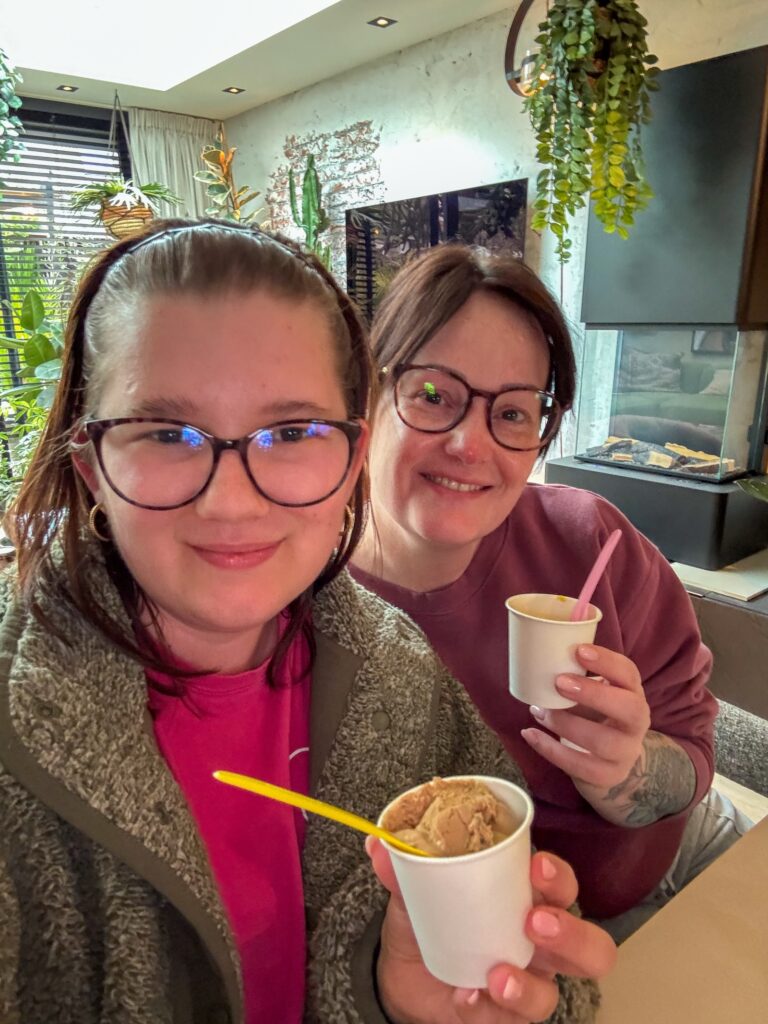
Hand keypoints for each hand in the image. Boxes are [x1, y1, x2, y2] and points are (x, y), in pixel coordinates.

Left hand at [366, 838, 615, 1023]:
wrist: (402, 971)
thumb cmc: (430, 916)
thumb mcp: (416, 890)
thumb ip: (404, 869)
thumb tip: (378, 844)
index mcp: (527, 898)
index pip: (562, 884)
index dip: (558, 877)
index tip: (535, 866)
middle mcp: (539, 944)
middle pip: (591, 945)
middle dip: (573, 935)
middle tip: (535, 922)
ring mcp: (526, 985)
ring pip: (555, 995)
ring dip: (529, 986)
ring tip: (499, 975)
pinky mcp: (502, 1019)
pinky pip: (508, 1022)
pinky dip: (485, 1010)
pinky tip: (464, 997)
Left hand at [521, 643, 649, 792]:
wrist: (610, 761)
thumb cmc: (597, 715)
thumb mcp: (596, 693)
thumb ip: (578, 677)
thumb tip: (538, 658)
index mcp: (633, 694)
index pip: (629, 674)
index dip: (607, 662)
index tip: (579, 650)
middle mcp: (637, 723)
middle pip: (629, 708)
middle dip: (593, 694)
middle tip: (559, 682)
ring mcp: (626, 752)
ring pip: (602, 741)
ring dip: (566, 724)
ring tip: (540, 711)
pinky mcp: (608, 776)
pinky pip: (580, 766)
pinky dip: (550, 750)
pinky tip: (530, 734)